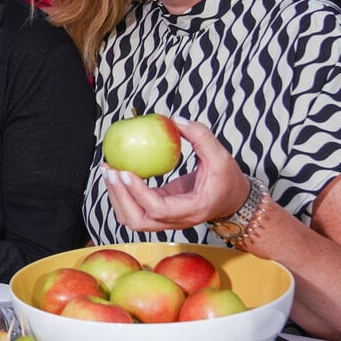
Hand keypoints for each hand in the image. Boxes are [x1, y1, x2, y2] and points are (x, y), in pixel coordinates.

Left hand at [103, 118, 249, 231]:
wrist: (231, 200)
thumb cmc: (227, 179)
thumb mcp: (221, 156)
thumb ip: (202, 137)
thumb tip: (176, 119)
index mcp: (191, 210)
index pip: (159, 209)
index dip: (139, 194)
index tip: (126, 172)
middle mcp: (175, 221)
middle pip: (138, 220)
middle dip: (119, 197)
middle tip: (110, 171)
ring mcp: (164, 220)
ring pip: (132, 219)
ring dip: (116, 198)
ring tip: (109, 171)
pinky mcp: (157, 213)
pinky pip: (134, 210)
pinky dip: (121, 196)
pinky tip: (117, 175)